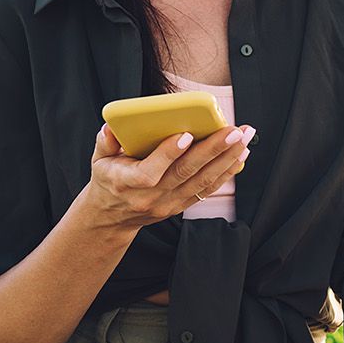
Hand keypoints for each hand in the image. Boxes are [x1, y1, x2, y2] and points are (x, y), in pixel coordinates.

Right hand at [78, 121, 251, 231]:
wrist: (112, 217)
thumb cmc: (108, 179)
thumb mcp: (98, 160)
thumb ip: (105, 142)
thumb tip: (112, 126)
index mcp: (126, 183)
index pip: (149, 173)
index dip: (168, 154)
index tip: (186, 134)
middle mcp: (150, 197)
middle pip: (185, 174)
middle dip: (213, 150)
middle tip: (234, 131)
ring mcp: (168, 204)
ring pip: (202, 182)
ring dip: (227, 159)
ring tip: (244, 139)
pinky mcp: (180, 205)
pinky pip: (207, 190)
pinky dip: (226, 173)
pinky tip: (241, 156)